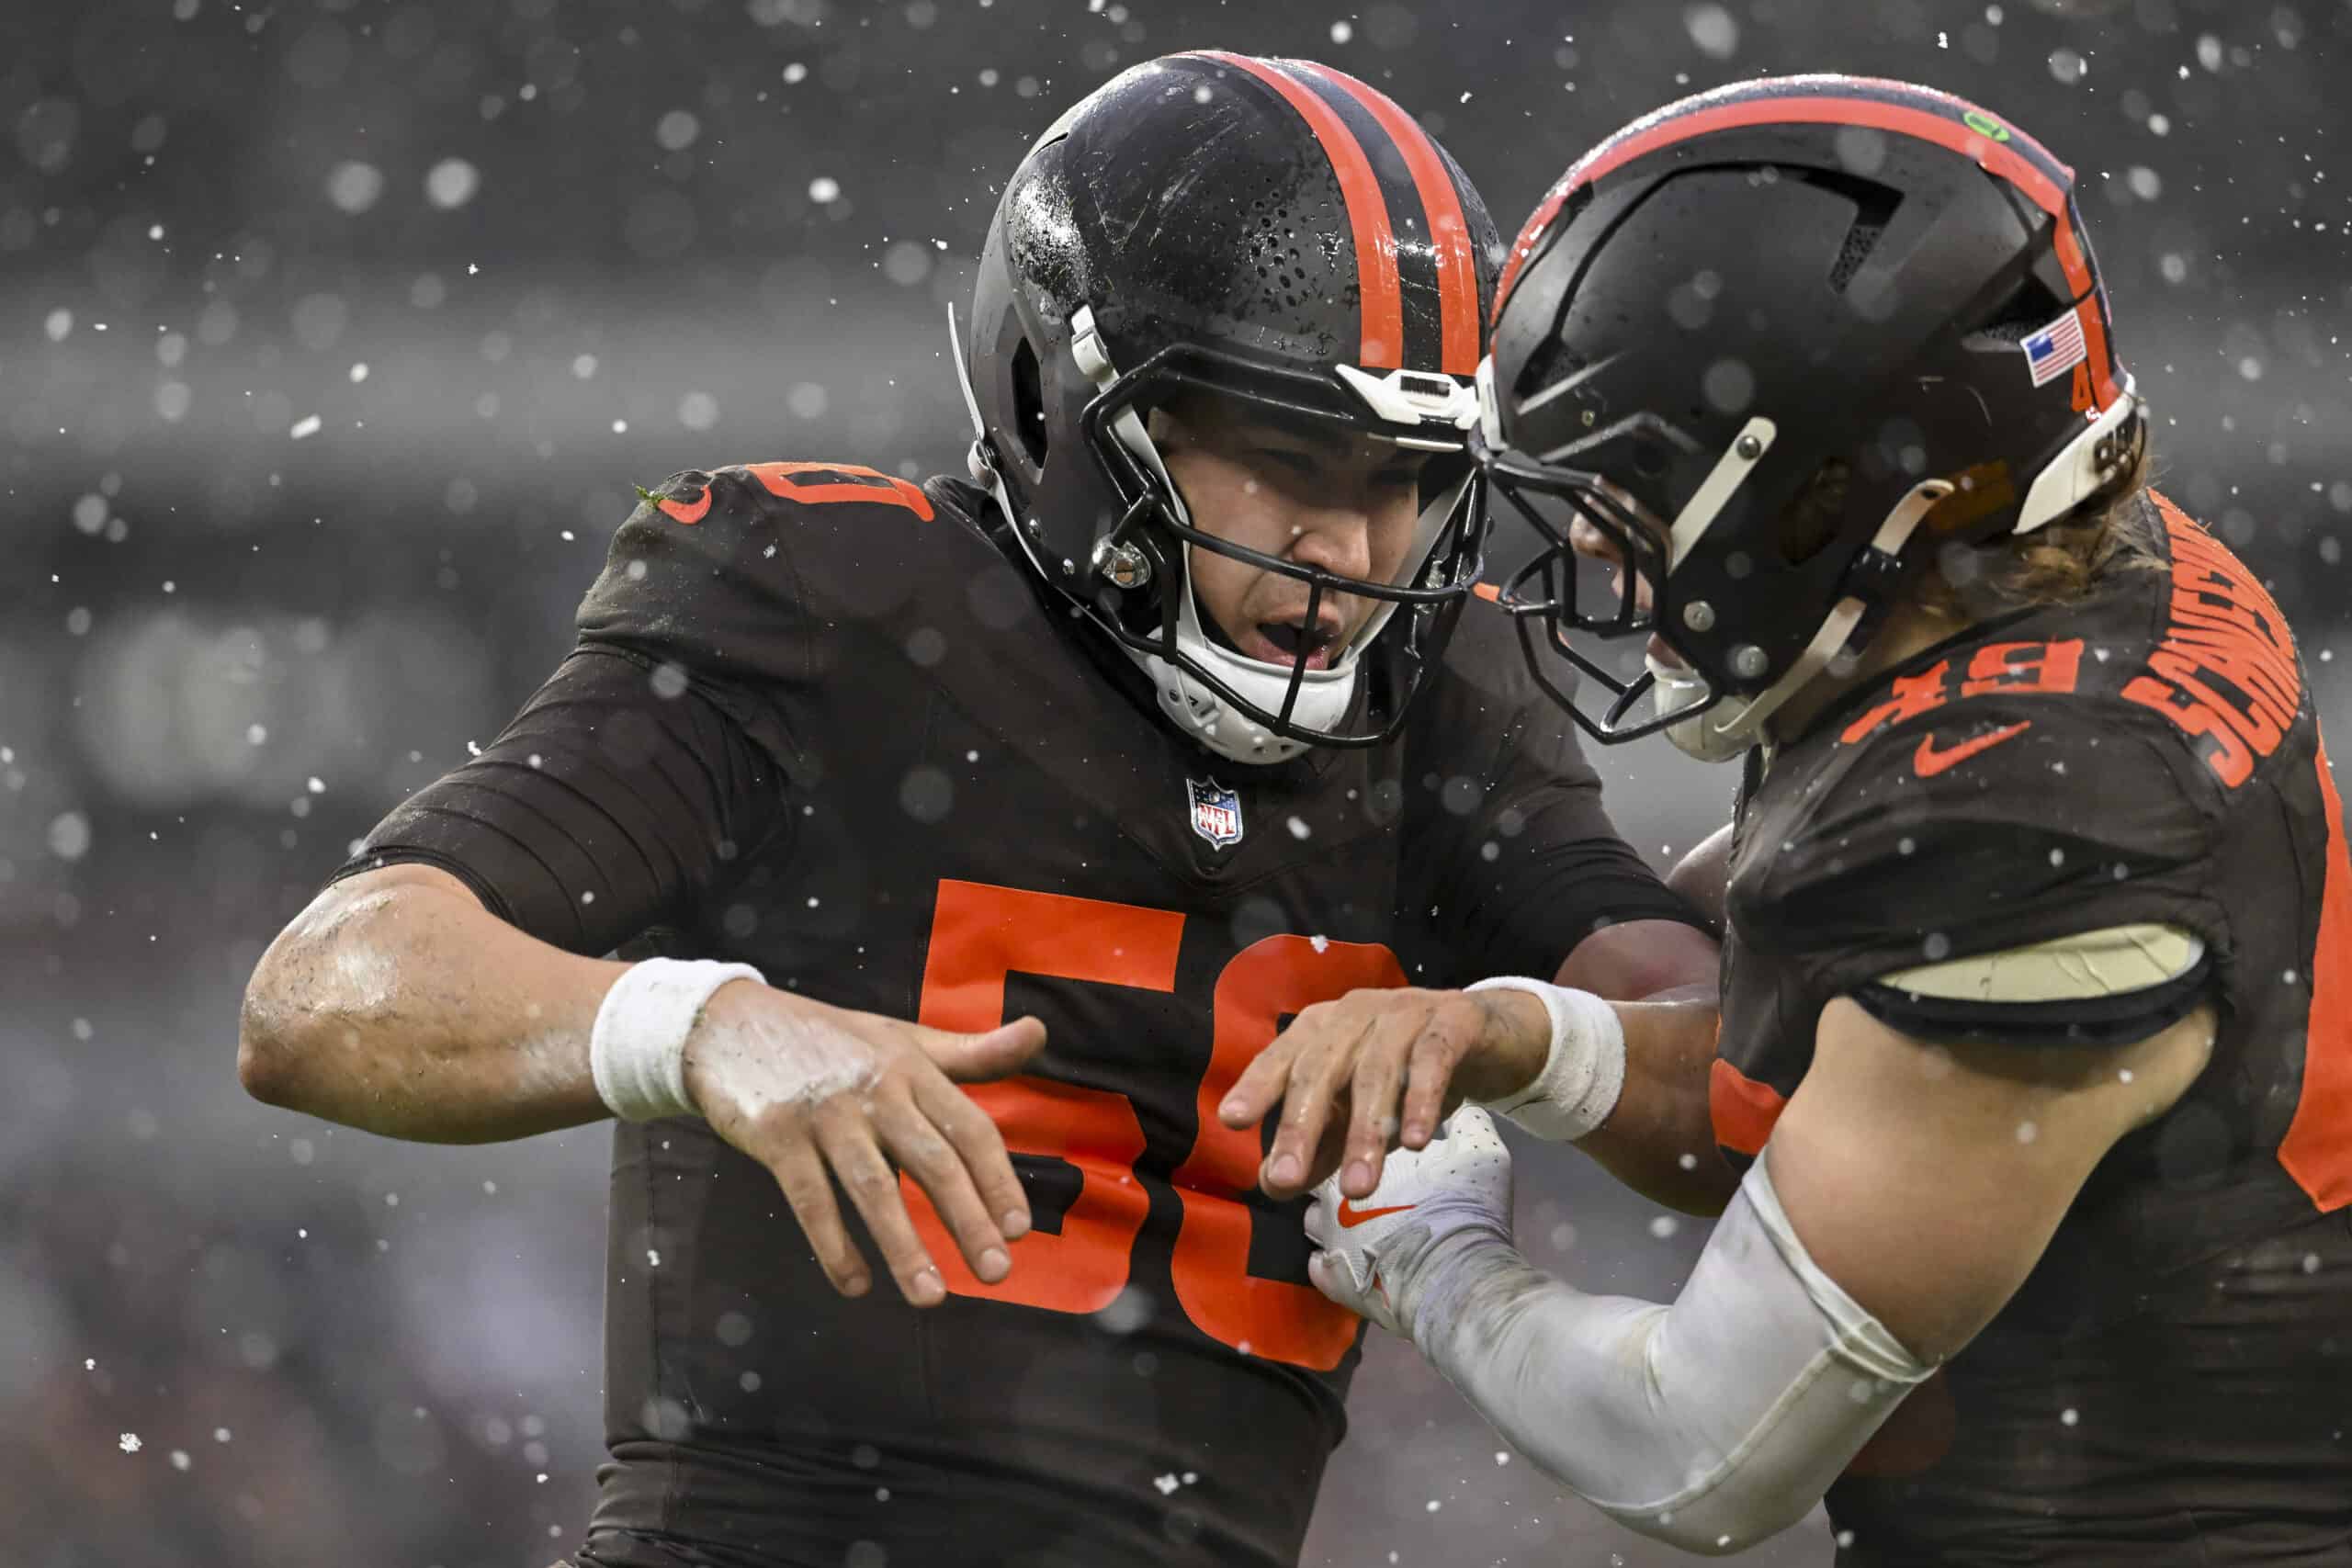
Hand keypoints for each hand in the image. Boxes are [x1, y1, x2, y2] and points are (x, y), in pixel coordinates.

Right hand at [682, 981, 1044, 1307]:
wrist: (730, 1024)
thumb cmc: (831, 1041)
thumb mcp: (902, 1040)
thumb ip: (971, 1053)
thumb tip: (1039, 1034)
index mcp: (912, 1068)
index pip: (968, 1128)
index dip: (997, 1179)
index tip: (1019, 1228)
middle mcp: (875, 1089)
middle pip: (932, 1161)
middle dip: (968, 1220)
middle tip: (996, 1272)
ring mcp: (825, 1114)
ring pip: (874, 1188)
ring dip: (904, 1247)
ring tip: (932, 1298)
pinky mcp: (776, 1136)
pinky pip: (811, 1201)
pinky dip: (834, 1247)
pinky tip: (856, 1285)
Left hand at [1216, 983, 1549, 1200]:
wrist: (1494, 1035)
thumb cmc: (1410, 1073)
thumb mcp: (1360, 1112)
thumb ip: (1318, 1145)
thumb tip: (1272, 1184)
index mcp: (1325, 1028)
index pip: (1284, 1055)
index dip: (1257, 1085)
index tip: (1231, 1121)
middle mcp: (1357, 1013)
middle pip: (1322, 1065)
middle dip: (1303, 1125)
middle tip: (1288, 1179)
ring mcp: (1406, 1012)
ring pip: (1376, 1070)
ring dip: (1364, 1131)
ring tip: (1357, 1188)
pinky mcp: (1453, 1021)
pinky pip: (1432, 1059)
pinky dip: (1420, 1099)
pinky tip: (1414, 1142)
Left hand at [1305, 1106, 1514, 1339]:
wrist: (1454, 1275)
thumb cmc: (1464, 1206)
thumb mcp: (1479, 1148)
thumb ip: (1464, 1123)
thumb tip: (1460, 1108)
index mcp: (1363, 1153)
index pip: (1347, 1139)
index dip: (1366, 1148)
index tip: (1387, 1158)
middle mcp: (1334, 1191)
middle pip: (1325, 1180)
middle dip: (1342, 1184)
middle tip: (1369, 1192)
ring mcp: (1329, 1238)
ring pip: (1316, 1223)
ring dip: (1335, 1224)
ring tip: (1363, 1229)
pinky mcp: (1332, 1281)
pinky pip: (1321, 1269)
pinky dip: (1335, 1267)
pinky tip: (1356, 1265)